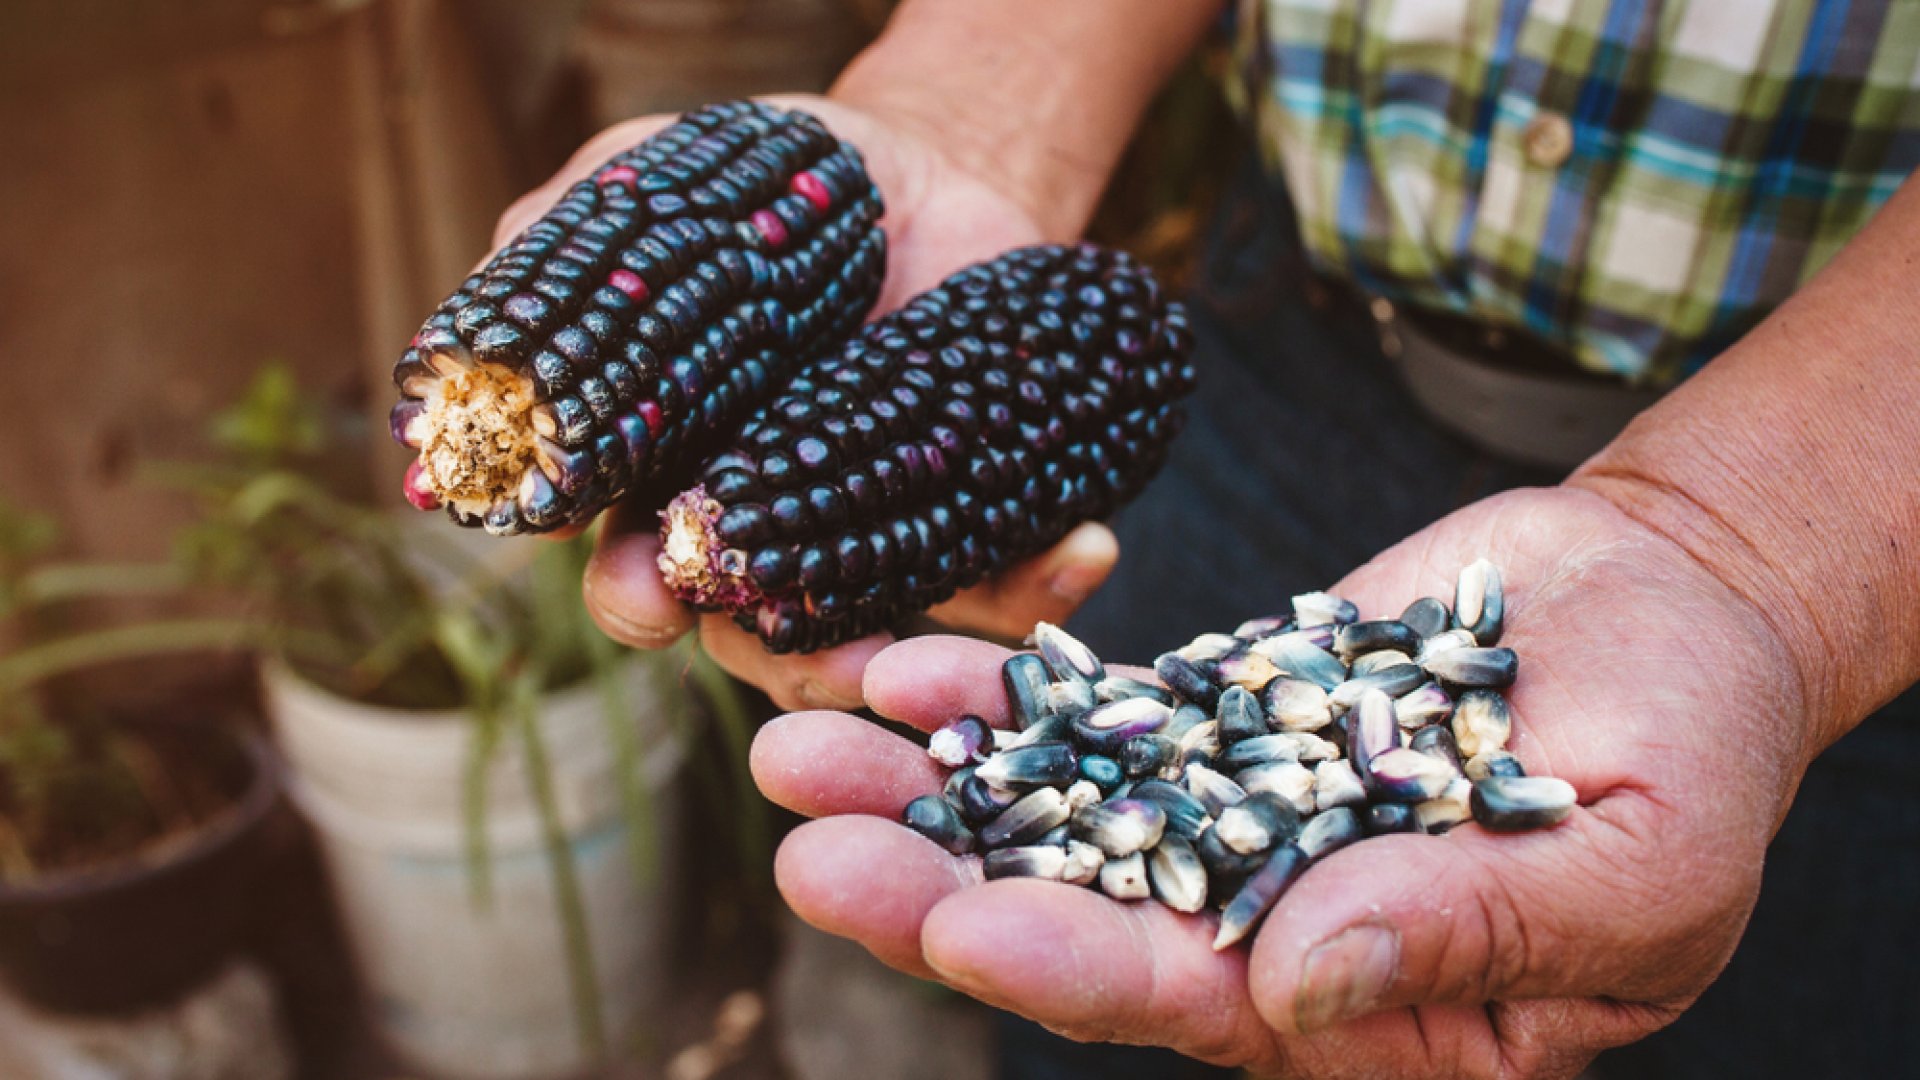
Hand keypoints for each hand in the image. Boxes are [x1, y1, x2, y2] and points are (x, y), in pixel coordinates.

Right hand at [491, 94, 1118, 708]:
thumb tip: (464, 346)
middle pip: (748, 639)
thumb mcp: (657, 178)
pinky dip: (1044, 578)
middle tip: (779, 628)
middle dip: (760, 650)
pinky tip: (1084, 546)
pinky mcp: (985, 523)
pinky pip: (1010, 576)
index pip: (629, 569)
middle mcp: (765, 539)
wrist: (926, 164)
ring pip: (881, 638)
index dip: (634, 588)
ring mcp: (878, 541)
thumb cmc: (767, 187)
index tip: (649, 582)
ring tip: (932, 653)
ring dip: (902, 654)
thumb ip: (564, 240)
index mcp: (666, 484)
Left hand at [750, 484, 1815, 1076]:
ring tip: (799, 738)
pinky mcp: (1213, 710)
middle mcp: (1264, 923)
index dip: (1068, 968)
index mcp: (1360, 1008)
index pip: (1189, 1006)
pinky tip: (902, 664)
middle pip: (1075, 911)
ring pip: (1053, 807)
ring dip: (928, 780)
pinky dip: (1004, 692)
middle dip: (934, 878)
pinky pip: (1090, 709)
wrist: (1676, 614)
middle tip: (803, 834)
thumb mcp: (1627, 872)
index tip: (949, 930)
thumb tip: (1292, 981)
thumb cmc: (1694, 763)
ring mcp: (1227, 807)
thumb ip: (1464, 930)